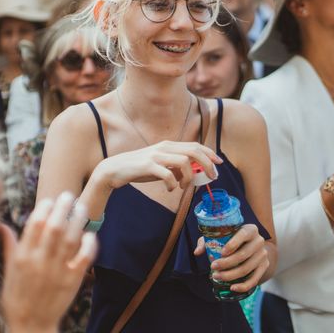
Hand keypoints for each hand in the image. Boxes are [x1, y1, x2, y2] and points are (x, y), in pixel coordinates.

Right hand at [1, 192, 96, 331]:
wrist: (31, 324)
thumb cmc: (18, 295)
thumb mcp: (9, 270)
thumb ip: (9, 245)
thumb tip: (1, 225)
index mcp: (23, 257)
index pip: (34, 225)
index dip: (44, 208)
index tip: (50, 199)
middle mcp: (39, 262)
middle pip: (53, 227)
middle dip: (62, 207)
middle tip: (69, 195)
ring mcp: (57, 271)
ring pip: (70, 238)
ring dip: (77, 220)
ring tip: (81, 207)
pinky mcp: (72, 279)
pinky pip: (84, 257)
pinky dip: (89, 243)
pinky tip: (90, 234)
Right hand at [95, 141, 221, 191]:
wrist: (115, 169)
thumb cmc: (140, 168)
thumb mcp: (161, 165)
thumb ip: (176, 167)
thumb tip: (192, 174)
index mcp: (169, 145)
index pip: (195, 146)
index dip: (209, 154)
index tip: (219, 164)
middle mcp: (164, 147)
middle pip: (193, 151)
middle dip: (207, 164)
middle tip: (212, 177)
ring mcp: (156, 155)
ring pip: (184, 162)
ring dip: (189, 177)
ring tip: (183, 186)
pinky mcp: (147, 165)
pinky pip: (168, 174)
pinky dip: (173, 183)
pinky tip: (170, 189)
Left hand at [194, 224, 268, 292]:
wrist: (253, 247)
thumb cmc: (233, 240)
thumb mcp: (221, 236)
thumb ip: (207, 241)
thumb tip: (197, 252)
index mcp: (250, 229)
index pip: (243, 234)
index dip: (233, 244)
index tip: (221, 253)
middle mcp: (259, 241)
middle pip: (243, 255)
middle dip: (226, 263)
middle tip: (213, 267)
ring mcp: (263, 255)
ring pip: (246, 268)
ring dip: (230, 275)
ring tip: (216, 276)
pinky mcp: (264, 267)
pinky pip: (254, 279)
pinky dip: (243, 286)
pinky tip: (232, 287)